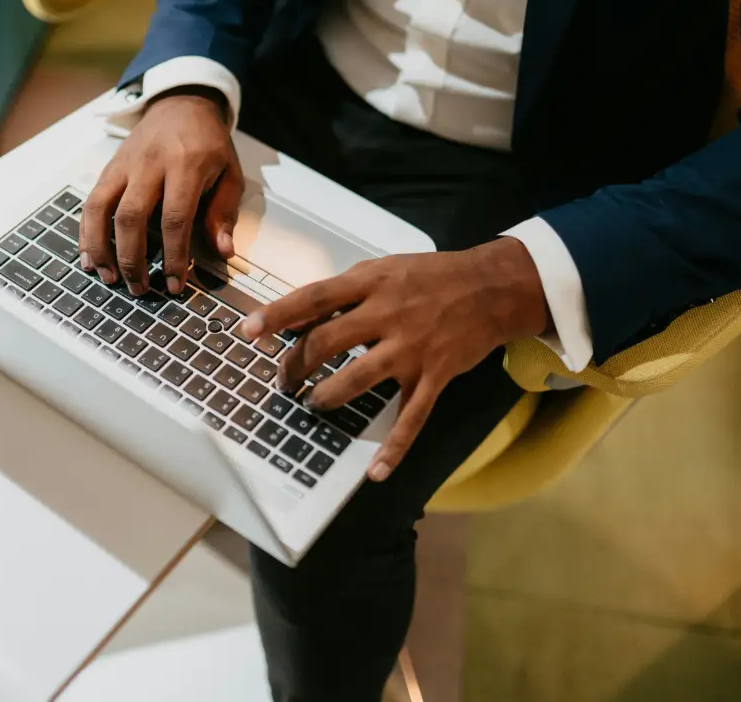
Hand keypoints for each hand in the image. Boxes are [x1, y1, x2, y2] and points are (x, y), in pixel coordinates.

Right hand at [79, 88, 242, 295]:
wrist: (182, 104)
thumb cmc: (208, 143)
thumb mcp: (230, 173)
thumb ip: (224, 213)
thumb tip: (223, 252)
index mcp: (185, 165)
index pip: (175, 219)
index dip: (174, 256)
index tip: (176, 283)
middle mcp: (149, 165)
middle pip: (131, 217)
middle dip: (132, 259)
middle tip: (140, 288)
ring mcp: (124, 165)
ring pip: (101, 209)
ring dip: (101, 248)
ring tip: (109, 277)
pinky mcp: (109, 168)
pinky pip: (91, 202)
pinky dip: (86, 232)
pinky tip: (89, 257)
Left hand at [239, 237, 548, 481]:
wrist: (493, 287)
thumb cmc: (431, 276)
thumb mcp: (383, 269)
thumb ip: (343, 292)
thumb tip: (299, 318)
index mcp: (371, 283)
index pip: (314, 298)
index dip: (278, 314)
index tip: (247, 330)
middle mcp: (388, 314)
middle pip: (326, 342)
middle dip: (296, 365)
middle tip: (284, 380)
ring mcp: (412, 348)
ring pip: (358, 379)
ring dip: (327, 396)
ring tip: (315, 403)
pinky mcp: (435, 376)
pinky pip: (411, 418)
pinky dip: (393, 448)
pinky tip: (375, 472)